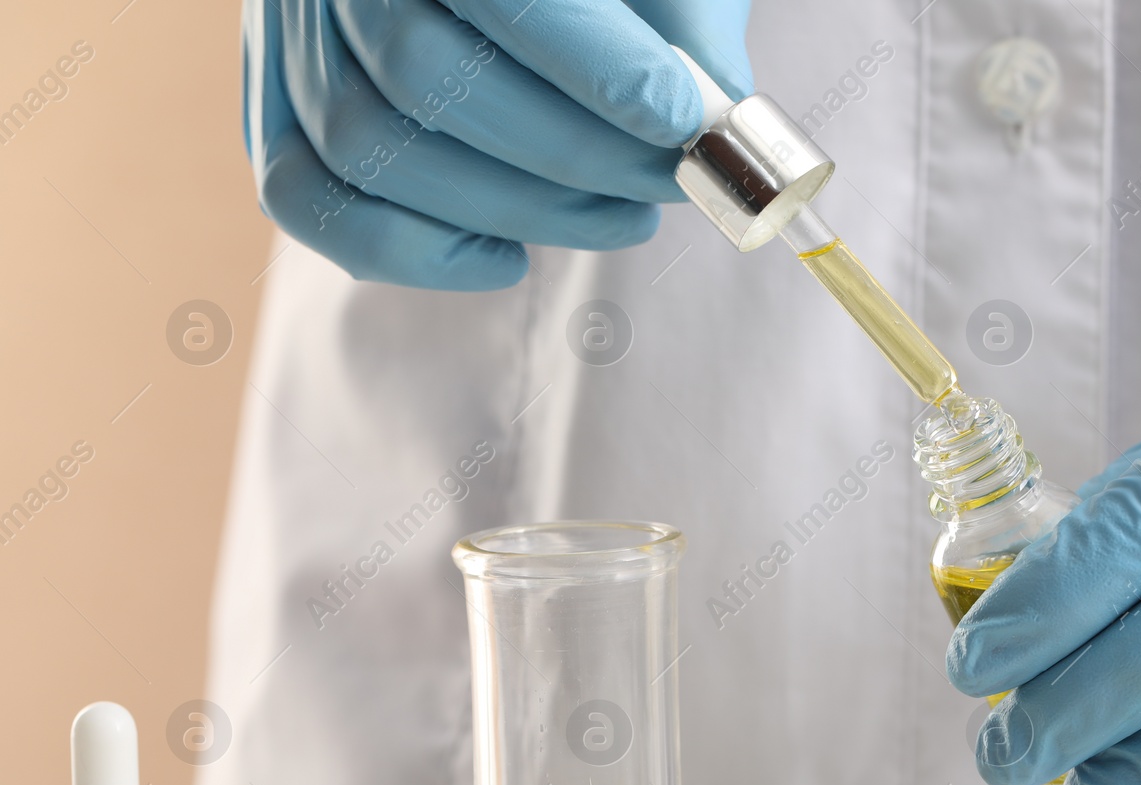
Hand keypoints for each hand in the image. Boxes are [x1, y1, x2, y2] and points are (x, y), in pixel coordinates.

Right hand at [243, 0, 750, 288]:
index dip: (593, 66)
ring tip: (625, 218)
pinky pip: (308, 200)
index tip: (681, 123)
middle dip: (571, 154)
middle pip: (427, 77)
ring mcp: (289, 33)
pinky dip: (413, 252)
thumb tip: (719, 111)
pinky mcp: (276, 104)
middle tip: (669, 183)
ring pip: (373, 150)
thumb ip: (682, 14)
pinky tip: (508, 257)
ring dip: (521, 210)